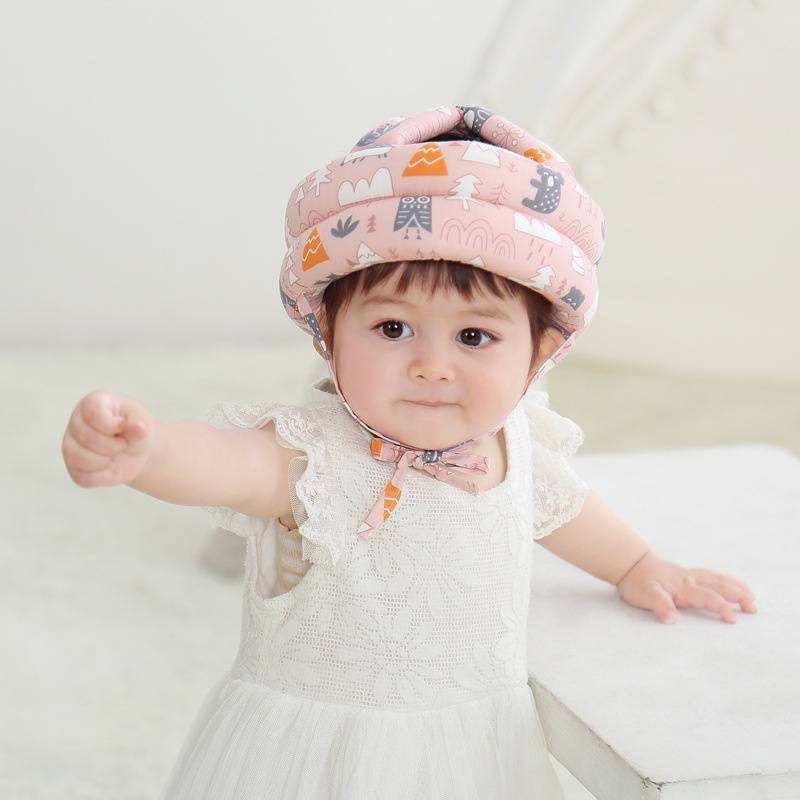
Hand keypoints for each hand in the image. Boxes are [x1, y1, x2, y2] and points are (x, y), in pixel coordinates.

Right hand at [62, 389, 156, 487]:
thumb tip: (139, 428)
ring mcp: (70, 444)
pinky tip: (110, 467)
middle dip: (112, 446)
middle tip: (123, 444)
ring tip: (116, 454)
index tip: (124, 427)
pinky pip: (82, 477)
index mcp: (93, 402)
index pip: (93, 412)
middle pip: (86, 437)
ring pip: (78, 457)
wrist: (137, 450)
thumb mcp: (143, 423)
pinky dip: (102, 477)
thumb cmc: (136, 429)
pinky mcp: (72, 466)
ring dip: (105, 461)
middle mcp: (77, 421)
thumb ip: (139, 426)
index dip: (111, 425)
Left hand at [615, 551, 757, 623]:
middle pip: (720, 586)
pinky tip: (731, 584)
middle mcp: (690, 580)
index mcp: (683, 587)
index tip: (733, 619)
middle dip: (738, 595)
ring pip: (718, 579)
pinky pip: (712, 576)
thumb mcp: (645, 595)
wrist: (631, 563)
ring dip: (736, 587)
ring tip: (751, 597)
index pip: (707, 597)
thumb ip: (660, 605)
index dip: (721, 608)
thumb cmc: (637, 581)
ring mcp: (690, 576)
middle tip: (753, 608)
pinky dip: (726, 580)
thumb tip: (672, 618)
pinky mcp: (688, 575)